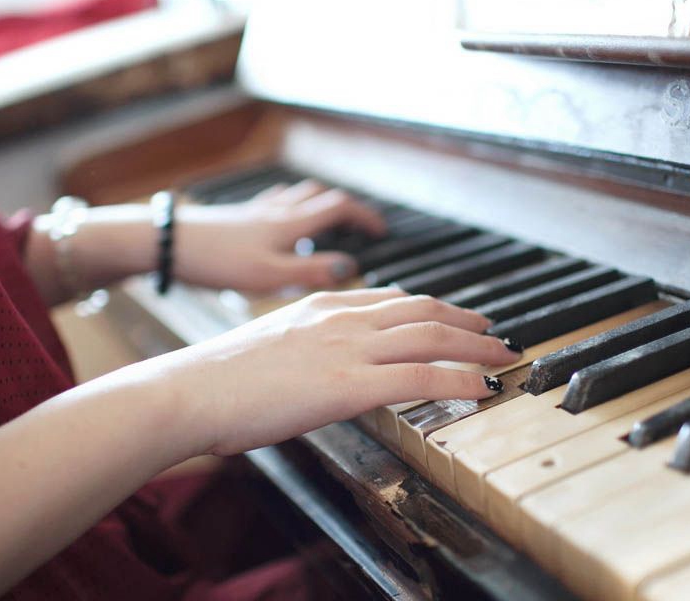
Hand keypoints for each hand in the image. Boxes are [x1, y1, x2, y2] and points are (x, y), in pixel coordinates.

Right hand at [129, 287, 520, 455]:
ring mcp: (346, 348)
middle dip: (466, 320)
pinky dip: (459, 379)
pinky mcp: (348, 384)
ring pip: (431, 336)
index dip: (430, 306)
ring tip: (502, 356)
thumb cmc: (214, 380)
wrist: (188, 391)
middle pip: (422, 309)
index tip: (452, 315)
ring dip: (475, 346)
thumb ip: (301, 350)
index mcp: (318, 305)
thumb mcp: (266, 348)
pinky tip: (481, 387)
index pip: (390, 298)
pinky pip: (421, 377)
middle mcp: (340, 317)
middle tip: (494, 332)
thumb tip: (315, 372)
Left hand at [173, 180, 385, 291]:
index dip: (365, 216)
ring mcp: (256, 211)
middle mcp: (277, 211)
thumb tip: (351, 268)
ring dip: (318, 204)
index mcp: (290, 224)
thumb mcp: (269, 276)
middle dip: (345, 208)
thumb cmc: (216, 262)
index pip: (340, 207)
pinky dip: (288, 206)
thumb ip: (311, 272)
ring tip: (326, 223)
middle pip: (322, 196)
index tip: (381, 231)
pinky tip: (280, 220)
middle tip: (358, 227)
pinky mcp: (237, 217)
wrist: (169, 244)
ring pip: (298, 196)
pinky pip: (273, 202)